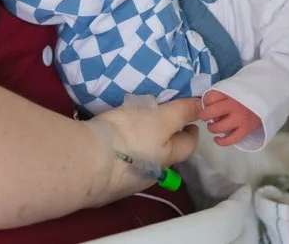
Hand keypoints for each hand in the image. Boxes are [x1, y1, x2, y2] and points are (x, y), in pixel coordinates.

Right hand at [84, 95, 198, 201]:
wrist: (88, 162)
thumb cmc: (129, 136)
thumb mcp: (160, 118)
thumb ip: (180, 112)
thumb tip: (201, 106)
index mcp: (167, 157)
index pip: (188, 144)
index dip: (191, 130)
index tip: (190, 120)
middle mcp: (152, 173)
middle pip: (166, 154)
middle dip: (167, 140)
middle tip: (160, 121)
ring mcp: (128, 180)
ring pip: (144, 160)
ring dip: (143, 148)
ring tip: (132, 131)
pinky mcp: (106, 181)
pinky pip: (121, 164)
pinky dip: (121, 155)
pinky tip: (111, 145)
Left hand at [199, 90, 260, 146]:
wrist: (268, 96)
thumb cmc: (247, 92)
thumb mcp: (233, 86)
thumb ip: (221, 93)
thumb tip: (206, 104)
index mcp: (230, 92)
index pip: (210, 97)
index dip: (205, 100)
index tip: (207, 102)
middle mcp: (234, 106)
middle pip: (211, 112)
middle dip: (204, 115)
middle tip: (205, 115)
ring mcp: (240, 119)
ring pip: (219, 127)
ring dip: (212, 128)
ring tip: (212, 125)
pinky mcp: (246, 129)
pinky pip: (231, 139)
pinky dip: (221, 141)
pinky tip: (216, 139)